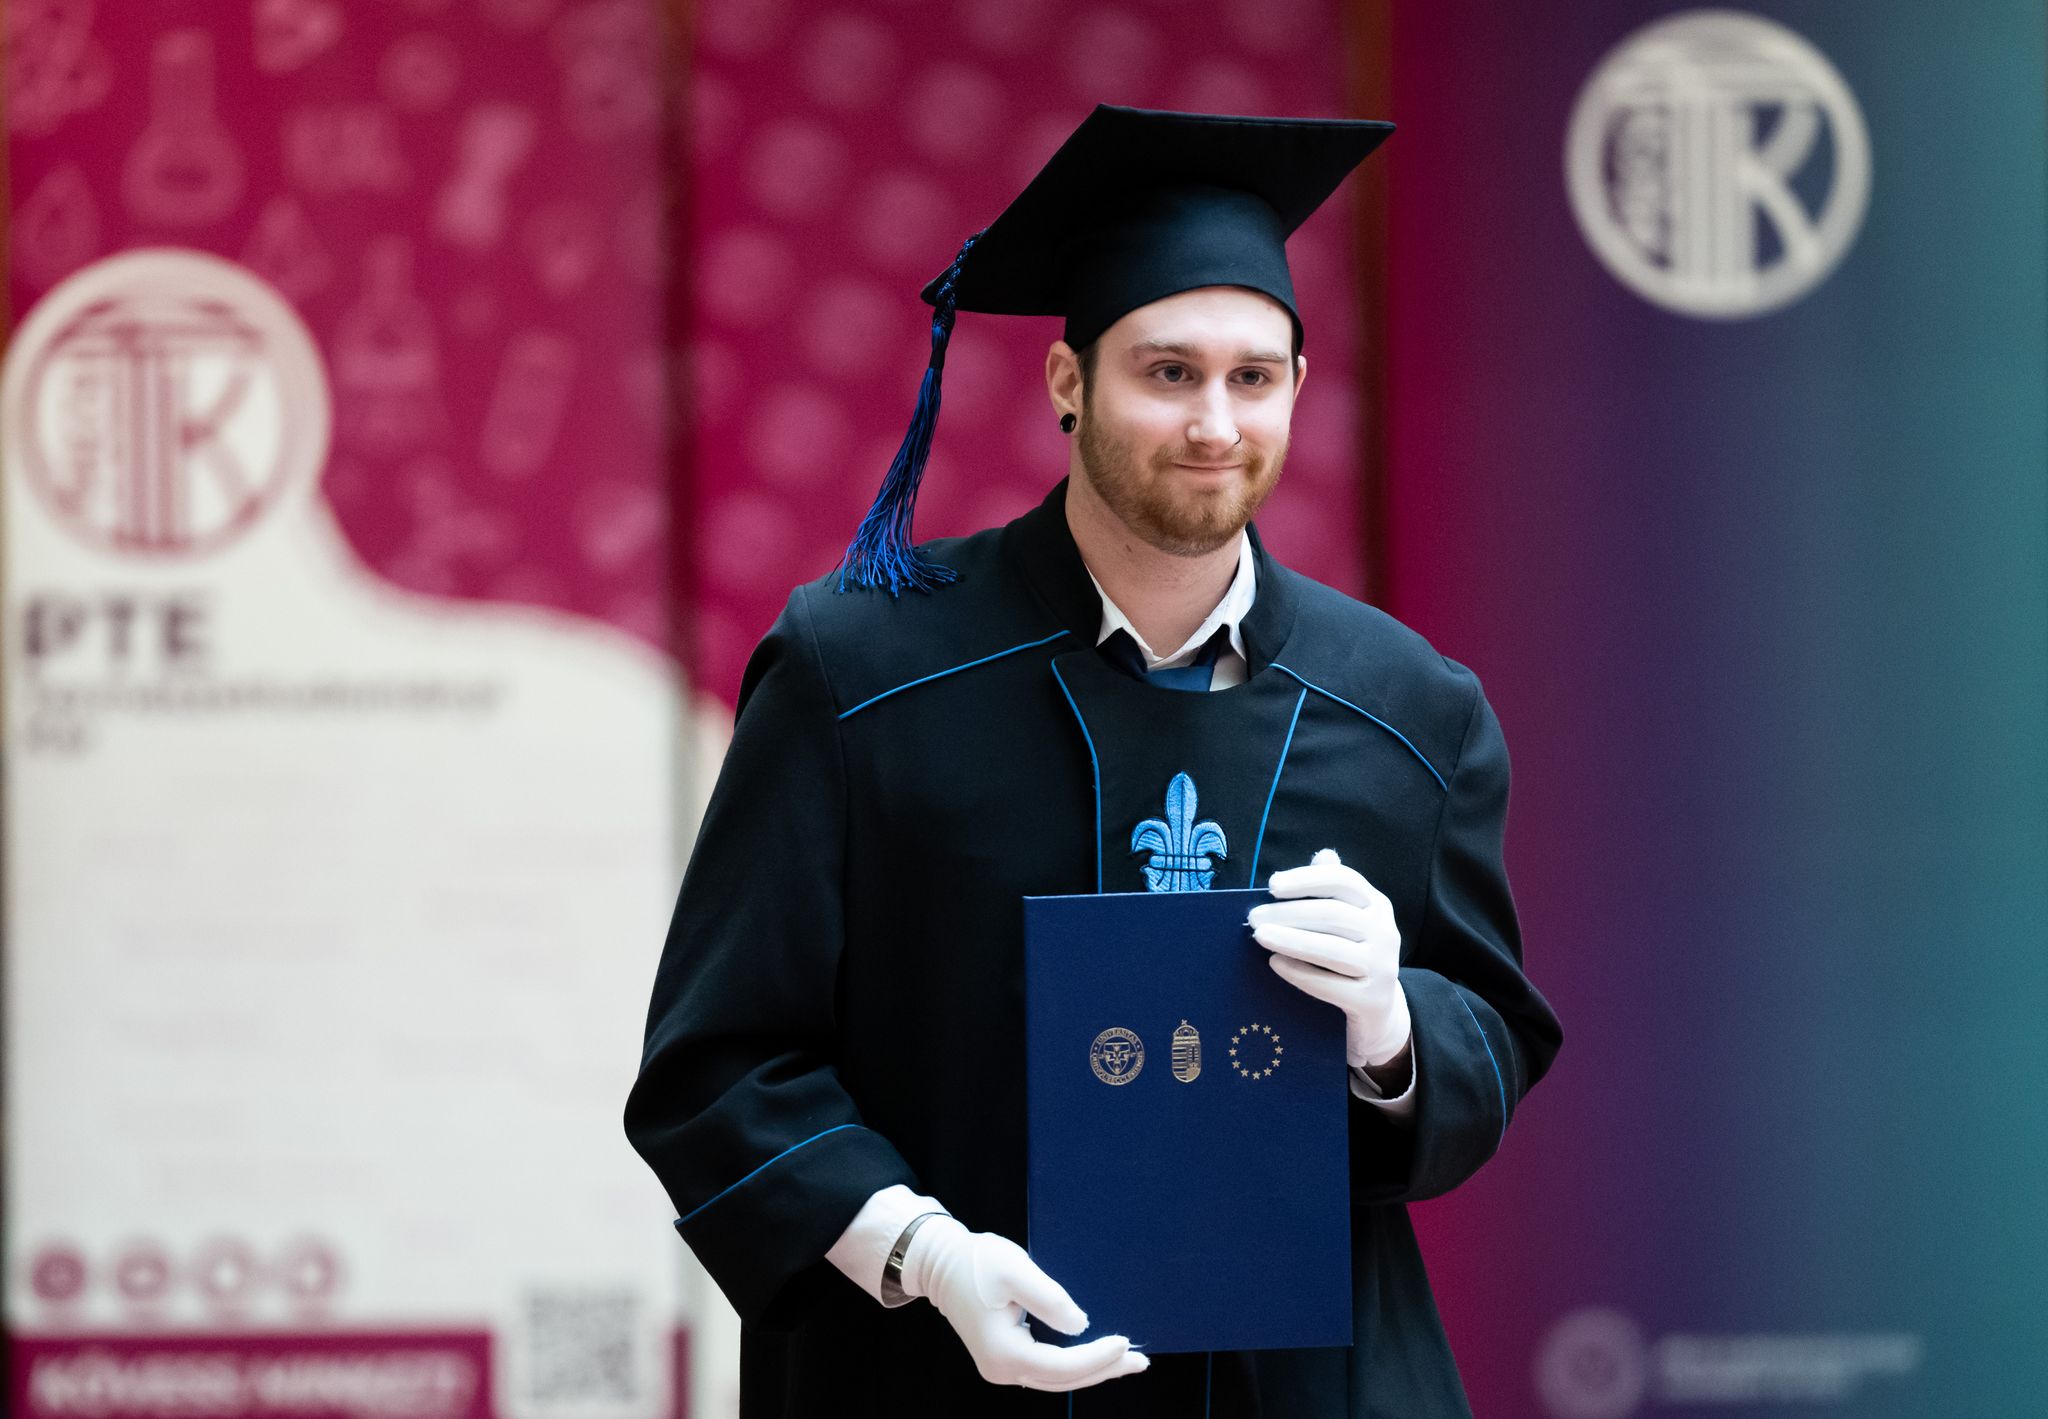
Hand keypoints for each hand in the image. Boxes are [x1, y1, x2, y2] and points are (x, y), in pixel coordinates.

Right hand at [904, 1216, 1149, 1390]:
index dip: (1096, 1357)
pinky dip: (1075, 1364)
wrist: (942, 1264)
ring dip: (1093, 1370)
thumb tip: (1081, 1325)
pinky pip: (1048, 1369)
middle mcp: (1002, 1369)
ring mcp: (1002, 1368)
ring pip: (1057, 1378)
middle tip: (1141, 1360)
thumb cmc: (976, 1262)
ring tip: (1128, 1361)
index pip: (1061, 1366)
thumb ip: (1048, 1298)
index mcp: (1003, 1353)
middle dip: (1104, 1369)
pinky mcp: (1006, 1359)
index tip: (1125, 1341)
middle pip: (1063, 1379)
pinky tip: (1097, 1357)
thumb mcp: (1014, 1270)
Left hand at [1249, 848, 1411, 1068]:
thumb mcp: (1348, 920)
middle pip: (1333, 915)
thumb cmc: (1350, 954)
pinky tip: (1276, 964)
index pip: (1344, 881)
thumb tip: (1323, 856)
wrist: (1376, 1009)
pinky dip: (1299, 973)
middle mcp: (1386, 932)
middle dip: (1288, 914)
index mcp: (1377, 905)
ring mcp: (1382, 968)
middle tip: (1253, 917)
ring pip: (1331, 950)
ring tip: (1259, 937)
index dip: (1307, 879)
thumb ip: (1332, 889)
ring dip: (1290, 940)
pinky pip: (1330, 985)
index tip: (1271, 885)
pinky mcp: (1371, 1000)